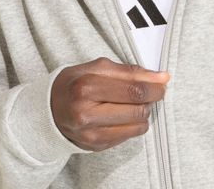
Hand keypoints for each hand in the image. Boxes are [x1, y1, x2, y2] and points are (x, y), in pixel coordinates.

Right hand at [50, 56, 169, 151]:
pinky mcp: (96, 146)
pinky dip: (133, 124)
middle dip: (152, 98)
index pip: (133, 89)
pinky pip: (129, 136)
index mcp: (86, 86)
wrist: (50, 108)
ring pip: (137, 125)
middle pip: (137, 109)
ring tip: (135, 102)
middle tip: (153, 91)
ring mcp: (91, 133)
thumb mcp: (99, 67)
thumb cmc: (76, 82)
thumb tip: (161, 77)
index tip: (163, 81)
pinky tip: (124, 114)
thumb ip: (131, 71)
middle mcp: (86, 113)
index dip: (154, 86)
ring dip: (143, 112)